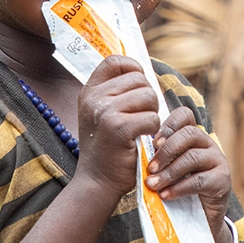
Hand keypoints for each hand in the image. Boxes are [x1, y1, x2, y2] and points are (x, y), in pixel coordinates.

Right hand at [75, 56, 161, 198]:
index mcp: (89, 92)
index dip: (133, 67)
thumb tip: (141, 71)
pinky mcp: (120, 128)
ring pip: (149, 96)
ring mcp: (105, 112)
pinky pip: (152, 117)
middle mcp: (94, 98)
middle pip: (139, 80)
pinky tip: (144, 139)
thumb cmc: (106, 148)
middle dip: (148, 97)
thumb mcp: (100, 114)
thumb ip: (114, 93)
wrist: (96, 182)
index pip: (115, 61)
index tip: (139, 84)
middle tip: (141, 118)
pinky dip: (154, 129)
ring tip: (142, 129)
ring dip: (153, 113)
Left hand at [145, 108, 230, 234]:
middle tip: (150, 168)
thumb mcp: (166, 168)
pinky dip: (179, 188)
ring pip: (192, 157)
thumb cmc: (177, 187)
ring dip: (169, 172)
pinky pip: (199, 180)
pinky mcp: (222, 180)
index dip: (168, 126)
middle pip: (189, 134)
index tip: (153, 143)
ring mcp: (217, 160)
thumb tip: (140, 152)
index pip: (184, 116)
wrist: (198, 217)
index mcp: (193, 135)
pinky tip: (165, 195)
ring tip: (153, 184)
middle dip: (166, 151)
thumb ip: (158, 157)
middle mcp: (207, 143)